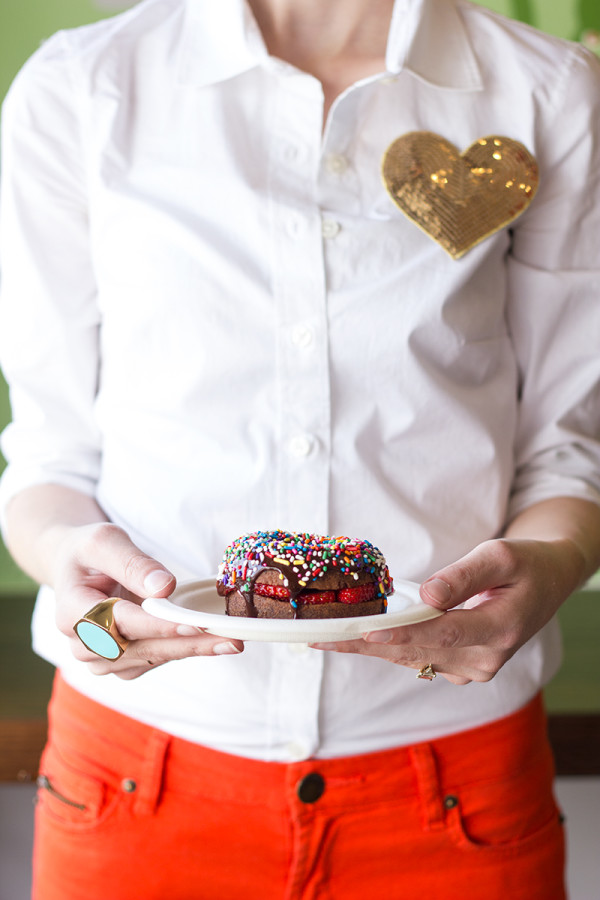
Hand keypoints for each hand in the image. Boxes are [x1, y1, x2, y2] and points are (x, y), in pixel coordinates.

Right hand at [53, 522, 243, 678]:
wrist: (75, 569)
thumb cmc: (88, 551)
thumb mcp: (105, 541)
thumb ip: (133, 563)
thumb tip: (164, 587)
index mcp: (71, 612)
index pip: (119, 623)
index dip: (157, 625)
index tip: (192, 624)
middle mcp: (83, 644)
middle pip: (140, 648)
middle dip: (187, 644)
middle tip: (231, 640)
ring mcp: (102, 658)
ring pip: (152, 658)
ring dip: (193, 651)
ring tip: (233, 643)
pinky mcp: (122, 661)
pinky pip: (157, 658)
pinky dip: (186, 650)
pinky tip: (215, 642)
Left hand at [311, 537, 585, 684]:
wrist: (548, 582)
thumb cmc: (525, 562)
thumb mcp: (500, 556)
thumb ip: (463, 576)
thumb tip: (427, 597)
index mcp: (500, 630)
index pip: (441, 634)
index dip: (401, 633)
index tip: (366, 631)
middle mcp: (485, 660)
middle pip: (416, 651)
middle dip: (366, 643)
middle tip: (320, 636)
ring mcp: (473, 670)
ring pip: (411, 658)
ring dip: (368, 648)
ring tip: (323, 639)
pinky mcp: (461, 668)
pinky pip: (417, 658)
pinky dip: (385, 647)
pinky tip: (352, 639)